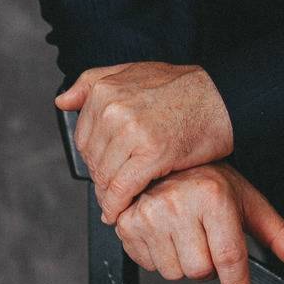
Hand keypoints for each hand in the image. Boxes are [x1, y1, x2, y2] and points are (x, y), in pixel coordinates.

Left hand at [55, 61, 234, 222]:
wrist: (221, 97)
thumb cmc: (182, 87)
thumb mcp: (133, 71)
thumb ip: (92, 83)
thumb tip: (62, 100)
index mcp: (106, 91)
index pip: (83, 138)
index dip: (94, 158)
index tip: (104, 168)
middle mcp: (114, 109)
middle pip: (93, 160)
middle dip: (101, 178)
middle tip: (113, 188)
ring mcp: (132, 132)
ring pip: (105, 177)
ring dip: (108, 196)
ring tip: (117, 203)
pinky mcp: (151, 155)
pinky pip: (123, 189)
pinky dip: (118, 205)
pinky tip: (119, 212)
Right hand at [115, 163, 283, 283]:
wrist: (166, 161)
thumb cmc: (211, 183)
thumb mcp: (249, 204)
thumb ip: (279, 235)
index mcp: (213, 196)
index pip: (228, 257)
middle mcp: (179, 203)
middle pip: (200, 271)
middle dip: (209, 265)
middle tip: (207, 239)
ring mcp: (149, 213)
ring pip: (174, 272)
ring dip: (183, 262)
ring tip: (185, 233)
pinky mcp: (128, 223)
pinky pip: (150, 265)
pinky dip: (160, 256)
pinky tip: (165, 232)